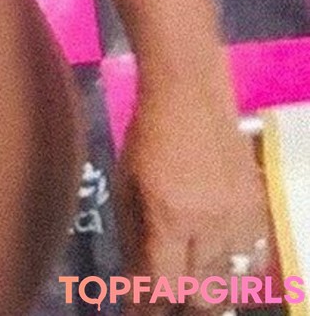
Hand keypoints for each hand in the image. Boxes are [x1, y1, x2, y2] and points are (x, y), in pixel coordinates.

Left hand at [114, 81, 277, 312]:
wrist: (191, 91)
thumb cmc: (148, 133)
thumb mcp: (125, 182)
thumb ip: (131, 235)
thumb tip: (134, 282)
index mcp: (170, 217)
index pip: (164, 286)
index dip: (149, 306)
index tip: (138, 310)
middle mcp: (210, 225)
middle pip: (202, 294)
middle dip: (181, 303)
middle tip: (166, 295)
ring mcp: (240, 217)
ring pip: (230, 280)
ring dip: (208, 286)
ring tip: (190, 277)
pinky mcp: (258, 207)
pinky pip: (252, 256)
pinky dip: (234, 264)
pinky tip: (217, 255)